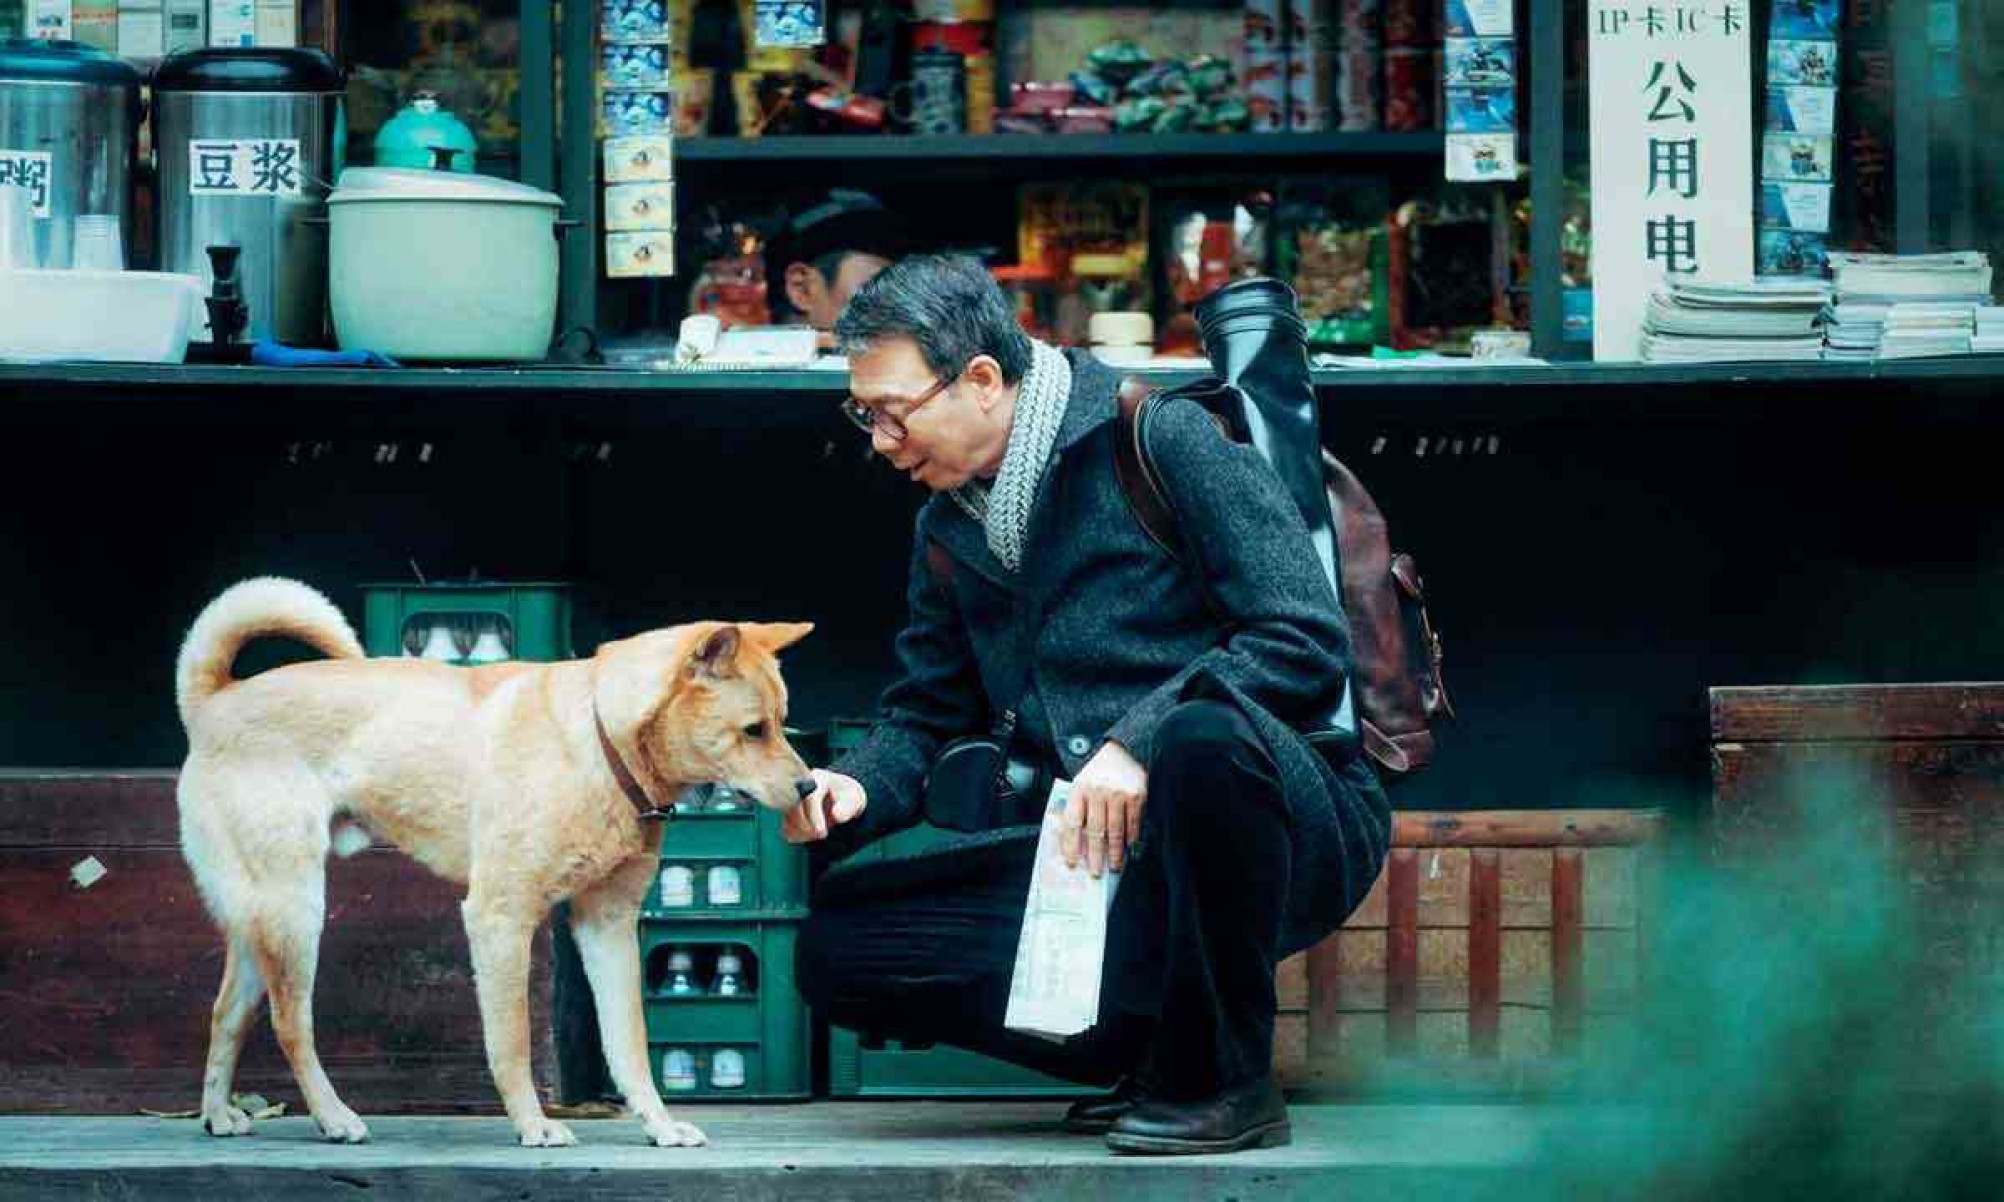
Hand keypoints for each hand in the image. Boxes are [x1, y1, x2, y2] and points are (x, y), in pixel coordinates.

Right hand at [782, 769, 866, 843]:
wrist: (841, 798)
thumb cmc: (848, 797)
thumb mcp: (855, 800)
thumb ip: (847, 808)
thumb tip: (835, 815)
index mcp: (818, 778)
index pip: (810, 798)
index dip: (814, 816)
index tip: (822, 832)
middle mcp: (800, 786)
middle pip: (794, 809)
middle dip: (807, 827)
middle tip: (823, 834)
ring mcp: (792, 799)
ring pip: (788, 820)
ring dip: (803, 833)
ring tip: (820, 833)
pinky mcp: (788, 812)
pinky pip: (787, 828)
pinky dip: (798, 836)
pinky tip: (811, 834)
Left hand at [1062, 741, 1146, 877]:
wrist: (1124, 750)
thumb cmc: (1099, 771)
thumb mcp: (1081, 783)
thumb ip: (1077, 807)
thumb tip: (1074, 841)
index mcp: (1079, 789)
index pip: (1072, 822)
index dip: (1071, 845)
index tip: (1072, 862)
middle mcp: (1098, 791)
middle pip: (1095, 831)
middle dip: (1095, 856)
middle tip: (1095, 872)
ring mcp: (1118, 794)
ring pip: (1115, 831)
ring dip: (1115, 852)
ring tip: (1114, 866)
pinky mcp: (1136, 795)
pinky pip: (1133, 823)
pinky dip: (1131, 838)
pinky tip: (1129, 848)